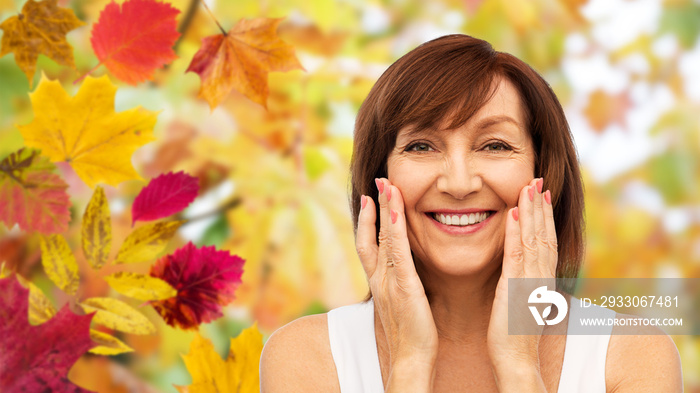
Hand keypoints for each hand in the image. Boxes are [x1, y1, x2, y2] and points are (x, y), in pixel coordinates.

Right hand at [355, 178, 438, 367]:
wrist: (411, 359)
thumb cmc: (411, 335)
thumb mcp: (403, 303)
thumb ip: (402, 285)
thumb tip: (406, 274)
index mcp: (380, 282)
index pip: (369, 245)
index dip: (368, 220)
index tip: (370, 199)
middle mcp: (379, 278)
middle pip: (371, 235)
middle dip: (373, 207)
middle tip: (377, 181)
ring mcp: (389, 281)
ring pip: (383, 238)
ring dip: (384, 209)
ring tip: (387, 185)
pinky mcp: (404, 286)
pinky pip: (397, 252)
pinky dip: (395, 228)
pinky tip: (397, 210)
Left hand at [487, 178, 555, 390]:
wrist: (516, 361)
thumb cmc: (515, 336)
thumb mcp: (521, 303)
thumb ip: (523, 284)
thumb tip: (521, 272)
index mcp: (541, 280)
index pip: (546, 242)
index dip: (544, 217)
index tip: (541, 194)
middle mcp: (541, 277)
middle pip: (545, 234)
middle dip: (541, 206)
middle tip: (539, 179)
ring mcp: (531, 281)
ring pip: (535, 239)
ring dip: (533, 210)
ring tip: (530, 186)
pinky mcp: (516, 288)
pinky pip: (518, 254)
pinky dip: (518, 231)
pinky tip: (515, 212)